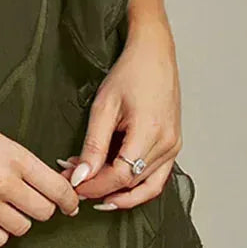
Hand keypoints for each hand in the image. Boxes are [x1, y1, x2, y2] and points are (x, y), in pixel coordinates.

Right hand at [0, 103, 80, 246]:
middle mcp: (4, 182)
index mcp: (15, 157)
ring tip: (6, 207)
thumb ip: (22, 162)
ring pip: (22, 227)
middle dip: (43, 208)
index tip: (70, 204)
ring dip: (19, 219)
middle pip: (43, 211)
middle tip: (33, 202)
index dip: (68, 200)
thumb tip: (48, 181)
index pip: (57, 188)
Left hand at [59, 18, 181, 210]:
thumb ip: (93, 144)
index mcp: (150, 132)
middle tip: (76, 183)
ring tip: (93, 190)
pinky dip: (136, 187)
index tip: (72, 185)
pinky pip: (157, 178)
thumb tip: (80, 176)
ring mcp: (173, 147)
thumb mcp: (104, 105)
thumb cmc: (130, 72)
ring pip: (146, 187)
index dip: (94, 186)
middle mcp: (167, 144)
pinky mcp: (173, 146)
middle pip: (132, 184)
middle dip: (101, 189)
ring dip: (119, 193)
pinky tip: (115, 185)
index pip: (121, 176)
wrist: (154, 54)